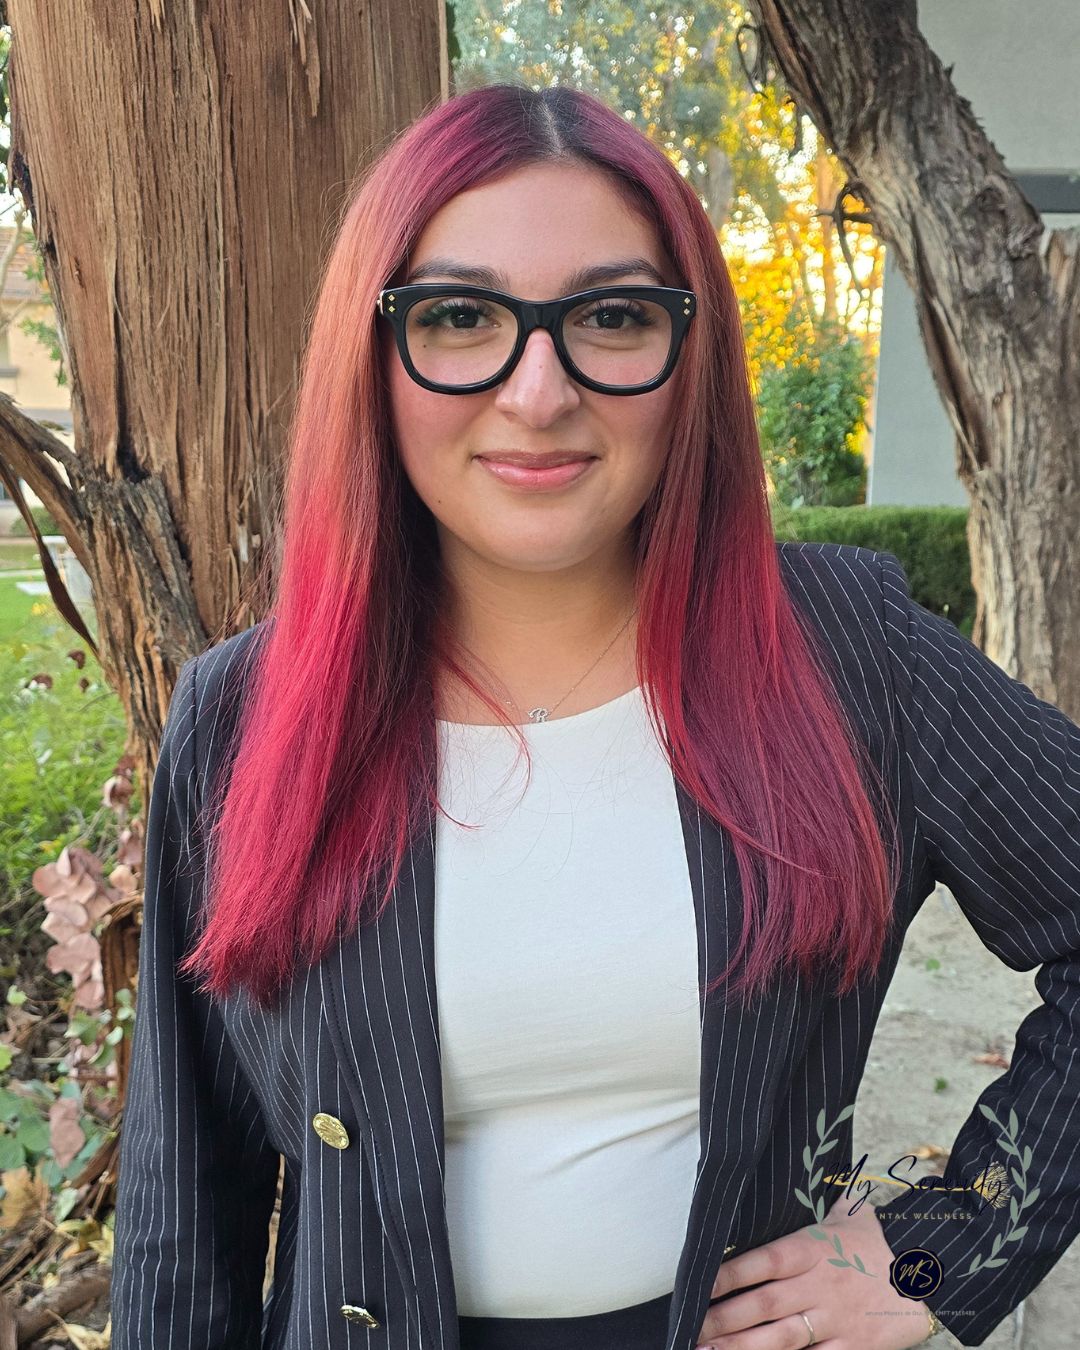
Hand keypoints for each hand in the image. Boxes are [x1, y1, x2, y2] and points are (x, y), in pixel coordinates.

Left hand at [694, 1194, 936, 1347]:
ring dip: (742, 1347)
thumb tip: (803, 1163)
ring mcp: (834, 1320)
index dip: (728, 1273)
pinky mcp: (852, 1348)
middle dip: (724, 1318)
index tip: (698, 1284)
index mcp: (814, 1249)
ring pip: (781, 1338)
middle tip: (690, 1329)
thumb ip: (821, 1197)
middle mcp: (819, 1285)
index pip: (763, 1260)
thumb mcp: (851, 1212)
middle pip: (764, 1303)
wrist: (933, 1279)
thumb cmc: (882, 1245)